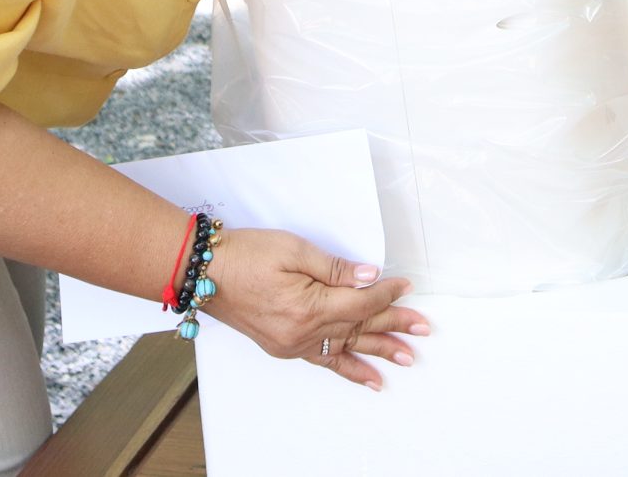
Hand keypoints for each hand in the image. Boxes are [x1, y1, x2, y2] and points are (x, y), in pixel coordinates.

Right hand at [205, 228, 424, 389]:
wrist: (204, 273)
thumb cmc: (246, 255)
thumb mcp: (294, 249)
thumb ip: (336, 268)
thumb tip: (370, 277)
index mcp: (308, 306)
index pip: (360, 302)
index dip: (386, 293)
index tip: (404, 285)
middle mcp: (302, 332)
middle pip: (359, 328)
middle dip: (394, 326)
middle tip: (422, 329)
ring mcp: (293, 343)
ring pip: (346, 348)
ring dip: (378, 352)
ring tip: (407, 358)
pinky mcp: (285, 347)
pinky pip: (324, 361)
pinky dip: (349, 369)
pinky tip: (369, 378)